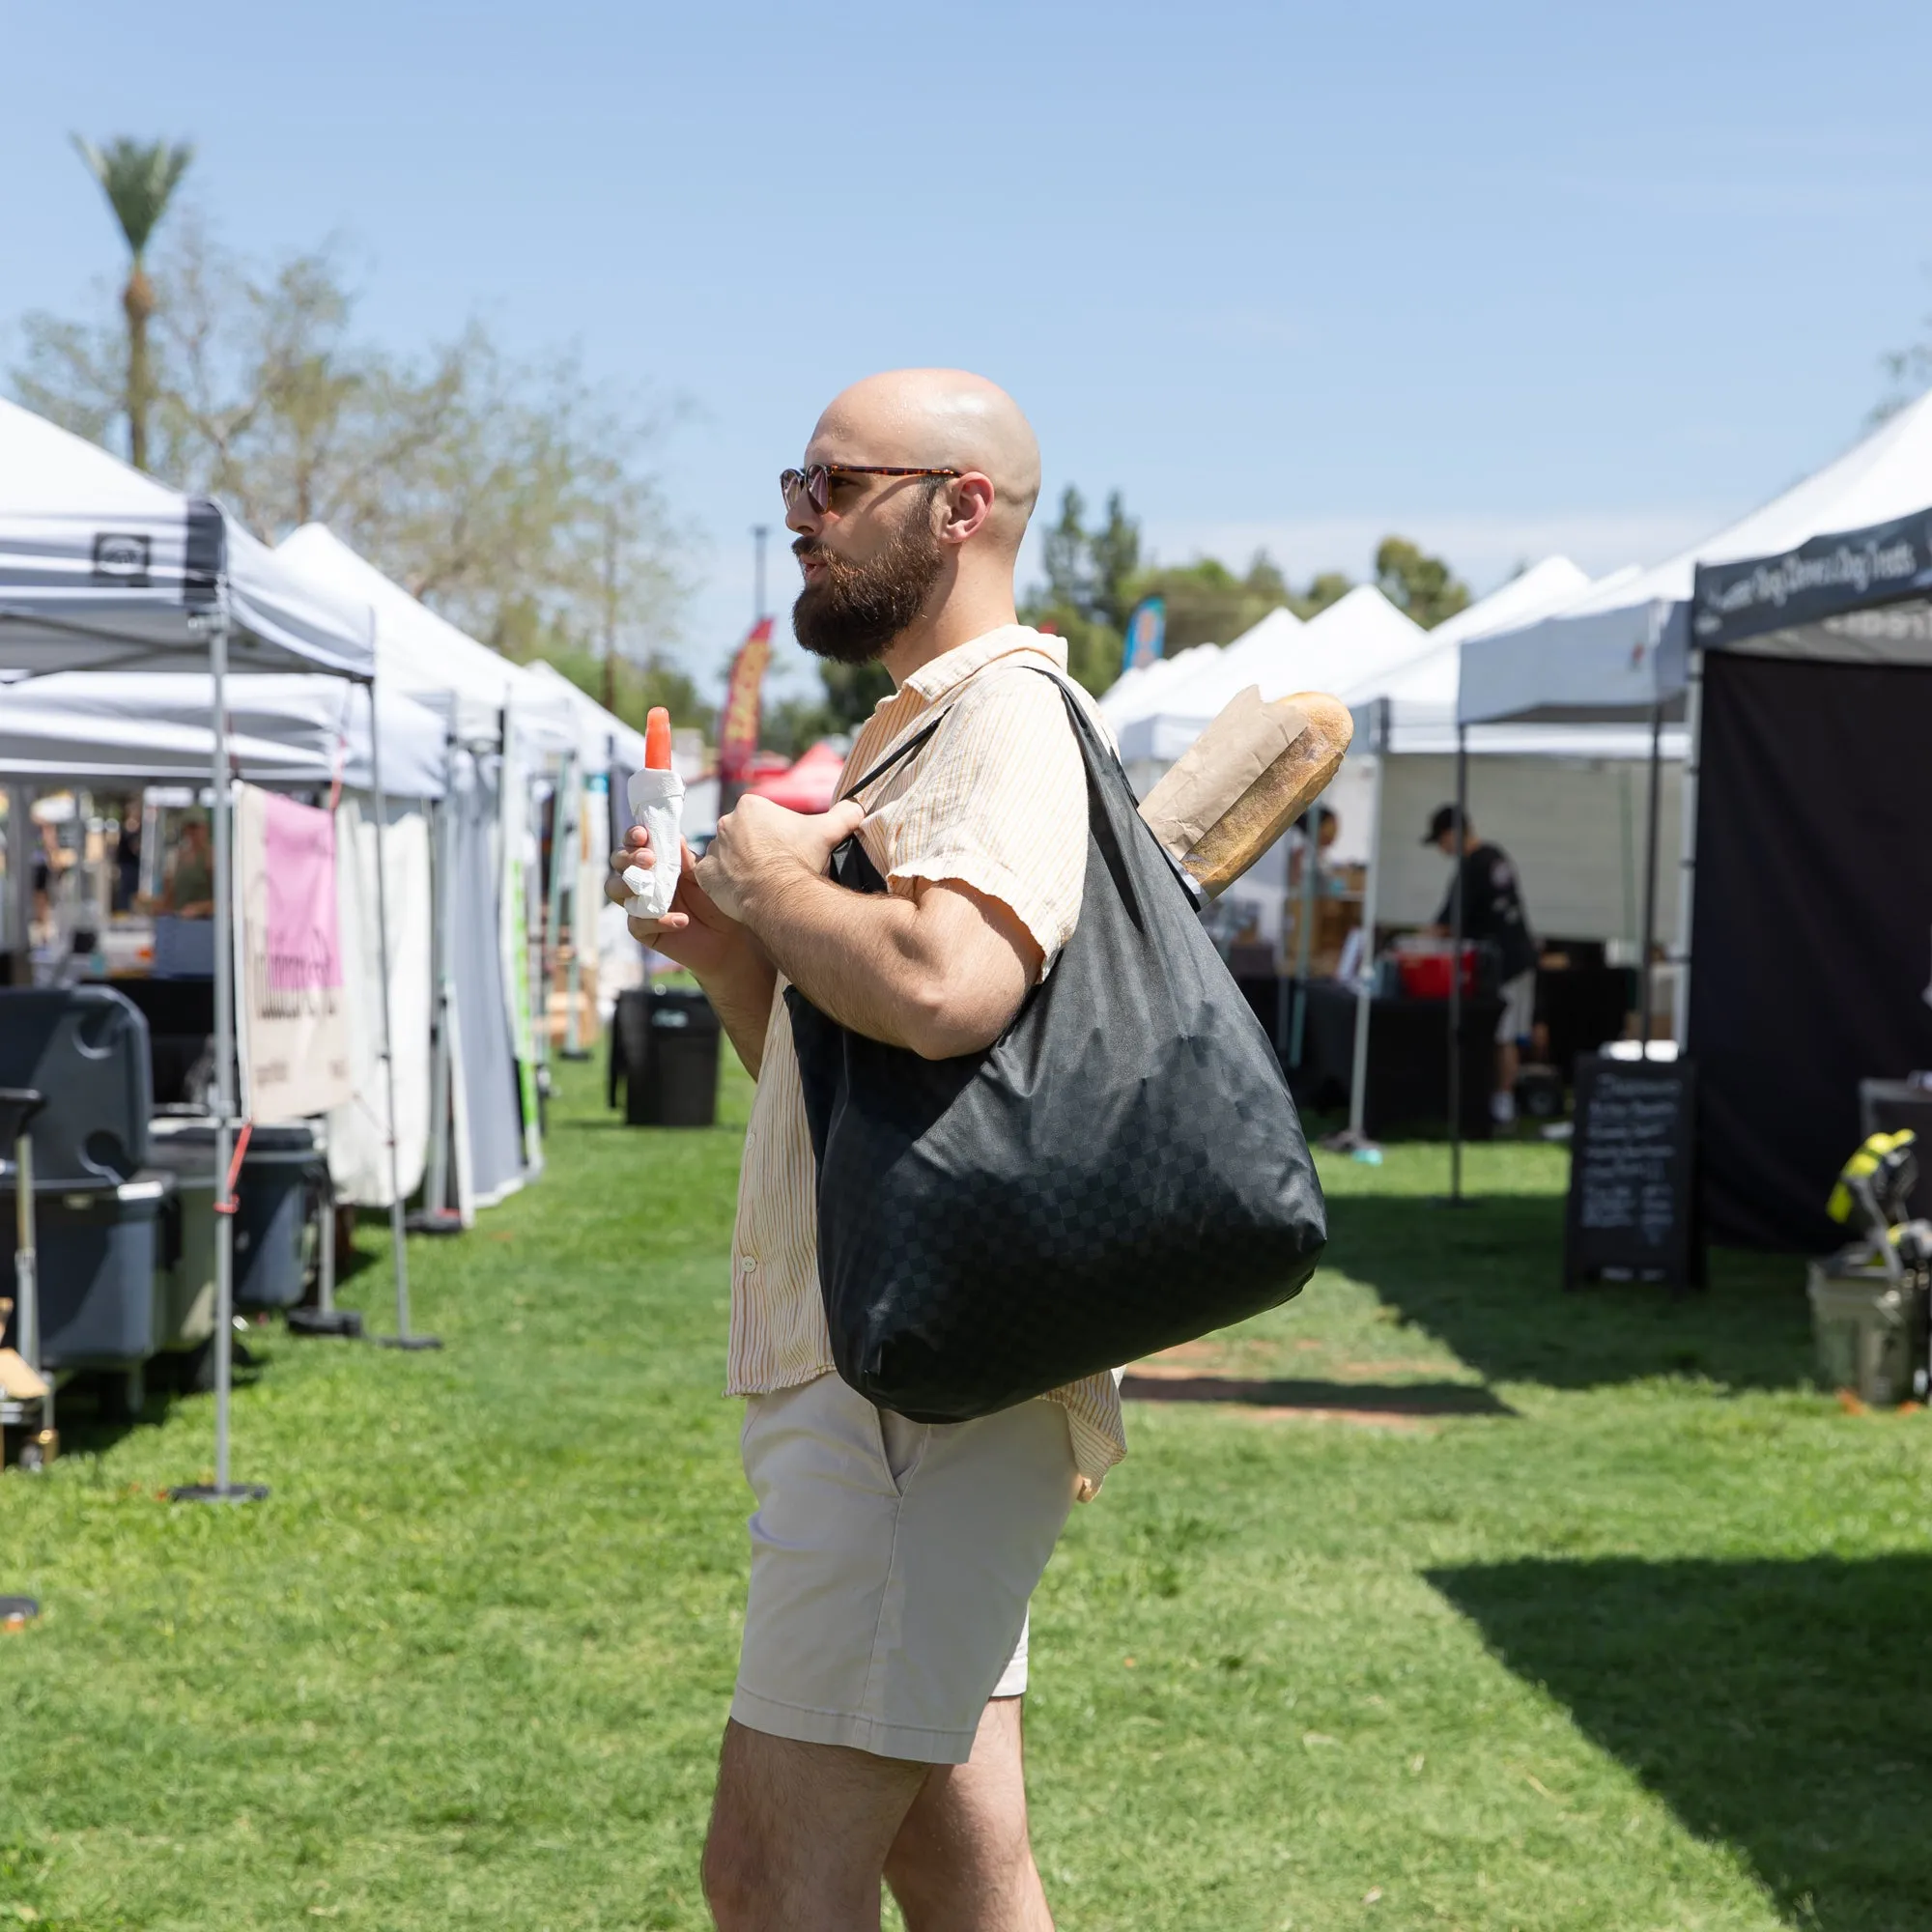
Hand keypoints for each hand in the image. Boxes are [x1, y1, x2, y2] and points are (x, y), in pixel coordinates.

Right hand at [605, 830, 751, 980]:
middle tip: (648, 859)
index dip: (633, 836)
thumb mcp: (704, 877)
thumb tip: (677, 838)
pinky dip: (656, 921)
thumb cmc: (716, 901)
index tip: (642, 834)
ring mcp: (640, 906)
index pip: (635, 844)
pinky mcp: (645, 931)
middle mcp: (643, 881)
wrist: (729, 938)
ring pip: (614, 890)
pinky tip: (680, 920)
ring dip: (627, 885)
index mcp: (657, 862)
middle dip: (628, 857)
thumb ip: (688, 860)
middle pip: (618, 862)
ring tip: (650, 886)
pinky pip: (637, 924)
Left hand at [697, 796, 865, 925]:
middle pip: (743, 835)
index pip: (762, 818)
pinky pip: (713, 876)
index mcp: (750, 806)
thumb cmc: (800, 860)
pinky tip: (744, 891)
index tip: (787, 849)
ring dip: (740, 865)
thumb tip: (857, 807)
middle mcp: (726, 823)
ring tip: (761, 881)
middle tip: (775, 866)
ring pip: (728, 855)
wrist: (780, 895)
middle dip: (757, 848)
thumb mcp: (827, 832)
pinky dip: (726, 883)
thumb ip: (843, 815)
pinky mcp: (705, 875)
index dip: (777, 834)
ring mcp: (714, 849)